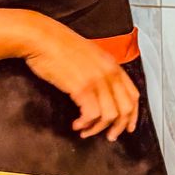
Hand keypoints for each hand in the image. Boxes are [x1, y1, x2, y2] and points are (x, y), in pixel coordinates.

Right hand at [22, 17, 140, 140]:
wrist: (41, 37)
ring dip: (98, 128)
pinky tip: (76, 124)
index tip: (128, 128)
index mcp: (113, 65)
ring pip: (110, 115)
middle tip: (108, 137)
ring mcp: (97, 80)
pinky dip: (85, 124)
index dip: (133, 115)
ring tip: (85, 131)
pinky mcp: (82, 87)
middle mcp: (110, 73)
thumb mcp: (89, 55)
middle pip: (126, 109)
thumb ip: (100, 71)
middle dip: (119, 127)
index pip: (134, 95)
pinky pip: (92, 114)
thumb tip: (101, 92)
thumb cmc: (58, 46)